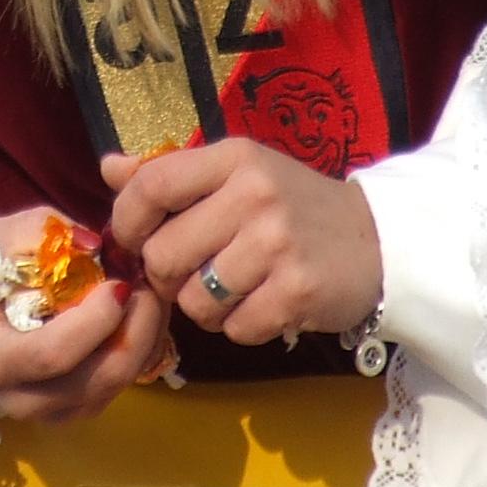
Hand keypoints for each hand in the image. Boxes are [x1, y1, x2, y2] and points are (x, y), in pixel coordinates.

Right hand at [0, 209, 171, 422]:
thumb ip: (36, 232)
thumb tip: (94, 243)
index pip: (53, 353)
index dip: (95, 321)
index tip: (118, 282)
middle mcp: (22, 398)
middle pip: (98, 377)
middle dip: (136, 329)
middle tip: (150, 284)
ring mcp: (52, 412)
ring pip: (116, 385)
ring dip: (144, 338)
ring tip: (149, 293)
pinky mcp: (75, 411)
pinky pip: (119, 387)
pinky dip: (139, 352)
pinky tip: (139, 316)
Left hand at [100, 141, 381, 344]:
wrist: (377, 240)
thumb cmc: (291, 205)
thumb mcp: (236, 173)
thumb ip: (170, 173)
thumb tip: (108, 168)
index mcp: (234, 159)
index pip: (151, 186)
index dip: (126, 220)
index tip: (132, 239)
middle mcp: (254, 196)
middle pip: (163, 254)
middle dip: (165, 276)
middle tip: (189, 273)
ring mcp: (277, 245)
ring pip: (194, 300)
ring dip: (203, 307)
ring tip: (229, 291)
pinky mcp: (297, 292)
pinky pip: (233, 327)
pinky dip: (239, 325)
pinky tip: (262, 305)